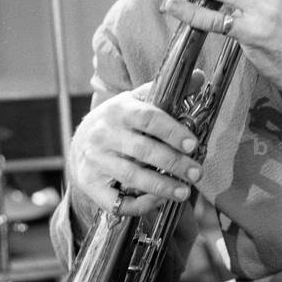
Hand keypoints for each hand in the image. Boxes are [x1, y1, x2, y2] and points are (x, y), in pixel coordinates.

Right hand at [68, 75, 203, 217]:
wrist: (80, 140)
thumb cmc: (119, 120)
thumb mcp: (138, 101)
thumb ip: (167, 93)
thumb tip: (200, 76)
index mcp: (119, 110)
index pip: (148, 118)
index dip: (173, 132)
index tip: (193, 144)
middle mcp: (104, 134)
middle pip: (143, 150)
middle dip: (173, 163)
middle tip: (197, 173)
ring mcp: (95, 160)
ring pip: (131, 177)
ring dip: (161, 186)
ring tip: (184, 192)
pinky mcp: (89, 183)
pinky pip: (115, 200)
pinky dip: (138, 204)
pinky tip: (158, 201)